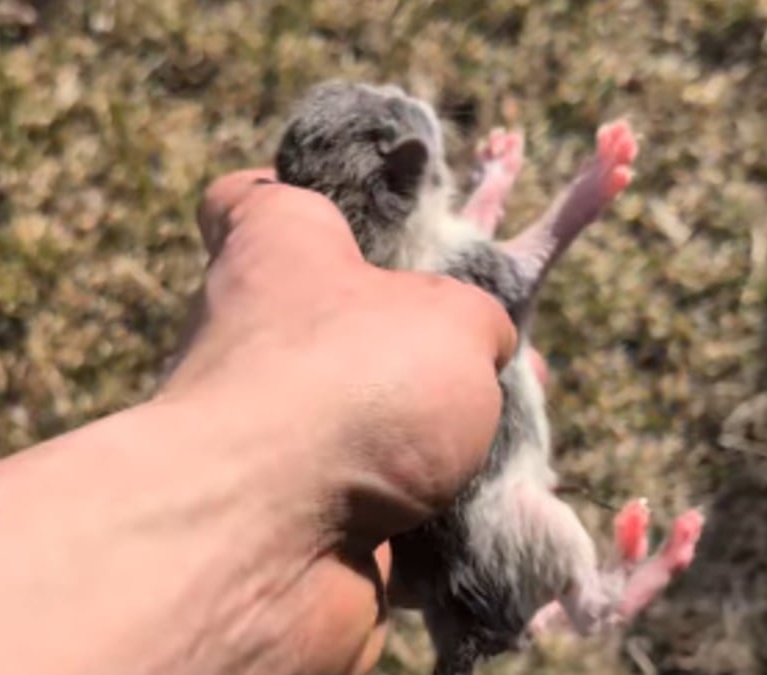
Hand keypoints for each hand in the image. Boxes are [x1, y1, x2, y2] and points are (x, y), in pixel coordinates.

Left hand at [158, 169, 516, 673]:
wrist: (266, 538)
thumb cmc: (353, 383)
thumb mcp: (454, 316)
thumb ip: (478, 318)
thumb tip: (480, 347)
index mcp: (276, 251)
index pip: (255, 199)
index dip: (301, 198)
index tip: (359, 220)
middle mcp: (256, 336)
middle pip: (344, 322)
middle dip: (429, 348)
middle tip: (501, 363)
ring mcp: (270, 432)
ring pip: (370, 423)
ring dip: (440, 441)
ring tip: (511, 443)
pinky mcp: (293, 516)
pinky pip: (375, 504)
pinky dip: (425, 514)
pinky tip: (484, 510)